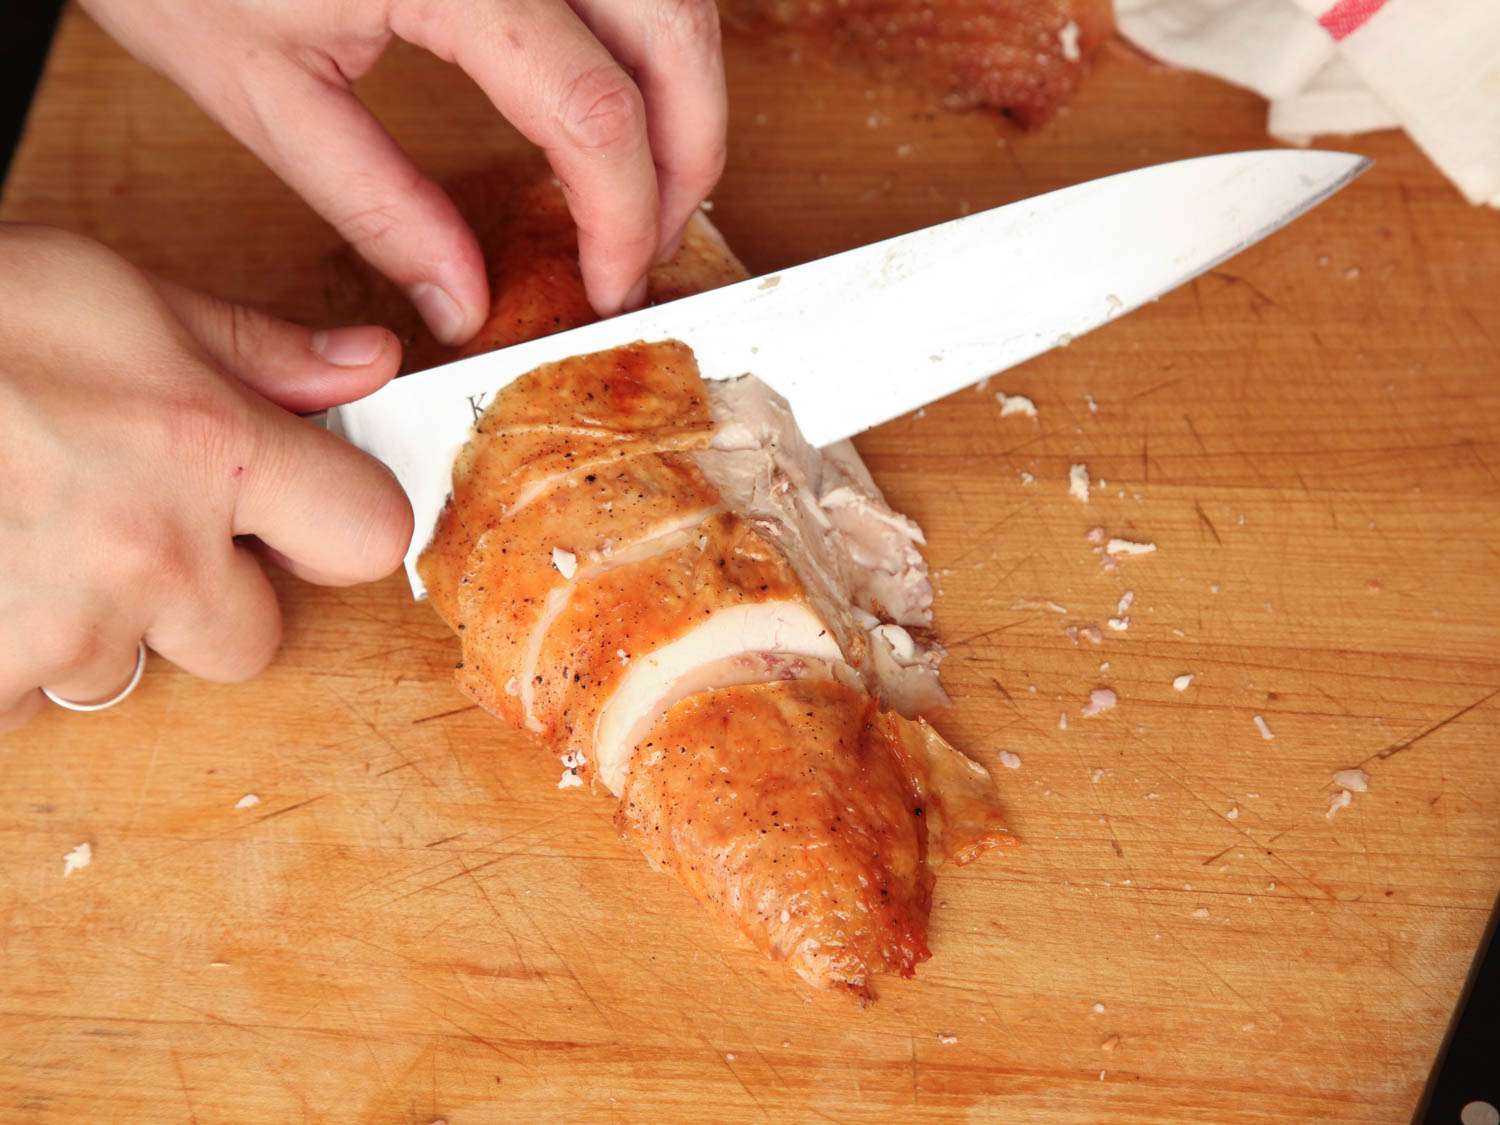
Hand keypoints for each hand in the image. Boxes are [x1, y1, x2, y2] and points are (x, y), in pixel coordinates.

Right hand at [0, 225, 412, 731]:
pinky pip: (32, 697)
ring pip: (130, 670)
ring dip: (94, 621)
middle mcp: (150, 556)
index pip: (370, 535)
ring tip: (23, 531)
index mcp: (207, 446)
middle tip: (126, 524)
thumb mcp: (112, 292)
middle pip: (253, 639)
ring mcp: (60, 632)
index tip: (303, 513)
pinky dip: (11, 651)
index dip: (343, 525)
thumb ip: (255, 345)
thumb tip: (371, 362)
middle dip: (207, 597)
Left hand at [80, 0, 727, 334]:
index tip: (612, 284)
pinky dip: (647, 42)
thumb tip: (463, 301)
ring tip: (645, 183)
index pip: (593, 109)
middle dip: (689, 153)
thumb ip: (378, 207)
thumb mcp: (262, 93)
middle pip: (675, 35)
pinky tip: (616, 96)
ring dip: (683, 92)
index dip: (623, 214)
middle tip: (654, 242)